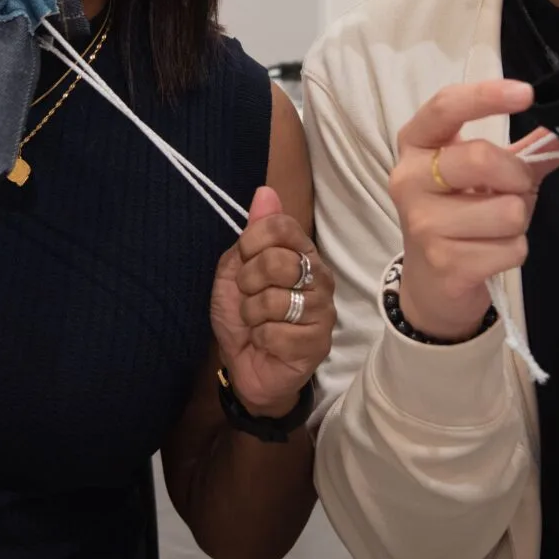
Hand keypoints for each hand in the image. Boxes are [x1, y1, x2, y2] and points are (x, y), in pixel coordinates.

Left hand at [210, 187, 334, 419]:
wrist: (246, 366)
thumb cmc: (244, 316)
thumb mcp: (234, 271)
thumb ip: (251, 234)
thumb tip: (265, 191)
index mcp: (301, 253)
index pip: (281, 226)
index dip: (251, 241)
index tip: (243, 260)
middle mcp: (319, 277)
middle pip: (278, 261)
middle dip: (248, 282)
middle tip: (249, 296)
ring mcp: (323, 311)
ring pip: (275, 299)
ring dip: (252, 314)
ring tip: (258, 322)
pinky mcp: (319, 343)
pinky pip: (276, 332)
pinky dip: (260, 338)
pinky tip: (267, 342)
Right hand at [390, 81, 558, 340]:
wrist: (431, 284)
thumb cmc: (460, 215)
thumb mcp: (483, 177)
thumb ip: (520, 153)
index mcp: (415, 145)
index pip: (446, 107)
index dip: (485, 96)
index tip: (526, 94)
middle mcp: (408, 180)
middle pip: (481, 158)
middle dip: (516, 176)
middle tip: (513, 189)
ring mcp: (422, 224)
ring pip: (507, 211)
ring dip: (517, 222)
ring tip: (495, 228)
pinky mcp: (445, 264)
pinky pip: (511, 248)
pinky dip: (513, 252)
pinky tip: (490, 255)